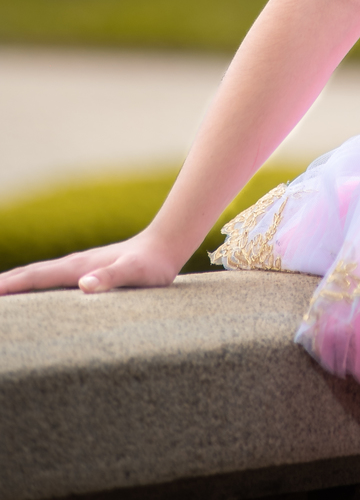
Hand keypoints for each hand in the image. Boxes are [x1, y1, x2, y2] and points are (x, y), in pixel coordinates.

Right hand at [0, 228, 184, 295]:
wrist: (166, 245)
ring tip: (0, 291)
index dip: (11, 286)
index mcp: (78, 268)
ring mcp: (79, 267)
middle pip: (31, 274)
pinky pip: (52, 279)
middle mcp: (74, 265)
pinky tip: (34, 292)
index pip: (37, 277)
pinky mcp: (87, 271)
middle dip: (6, 283)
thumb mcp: (134, 274)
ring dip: (17, 282)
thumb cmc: (151, 265)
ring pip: (40, 275)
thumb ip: (111, 278)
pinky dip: (34, 283)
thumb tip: (84, 285)